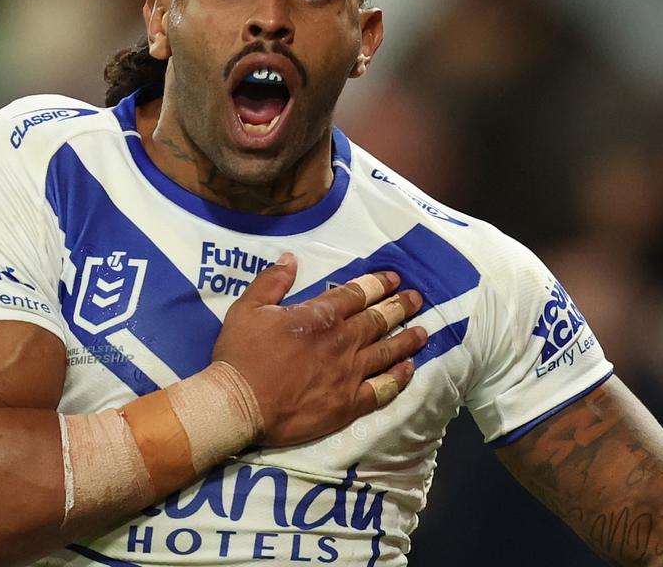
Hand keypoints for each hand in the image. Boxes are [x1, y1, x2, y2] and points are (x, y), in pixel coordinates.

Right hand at [211, 253, 426, 446]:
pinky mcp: (348, 404)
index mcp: (319, 316)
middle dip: (400, 306)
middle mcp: (341, 341)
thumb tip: (290, 258)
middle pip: (379, 320)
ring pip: (386, 352)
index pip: (357, 294)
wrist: (238, 403)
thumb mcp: (248, 308)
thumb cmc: (241, 355)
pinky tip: (408, 371)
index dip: (377, 284)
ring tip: (424, 331)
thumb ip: (272, 281)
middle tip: (416, 298)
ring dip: (407, 340)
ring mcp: (348, 374)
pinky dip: (398, 379)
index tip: (393, 278)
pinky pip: (381, 389)